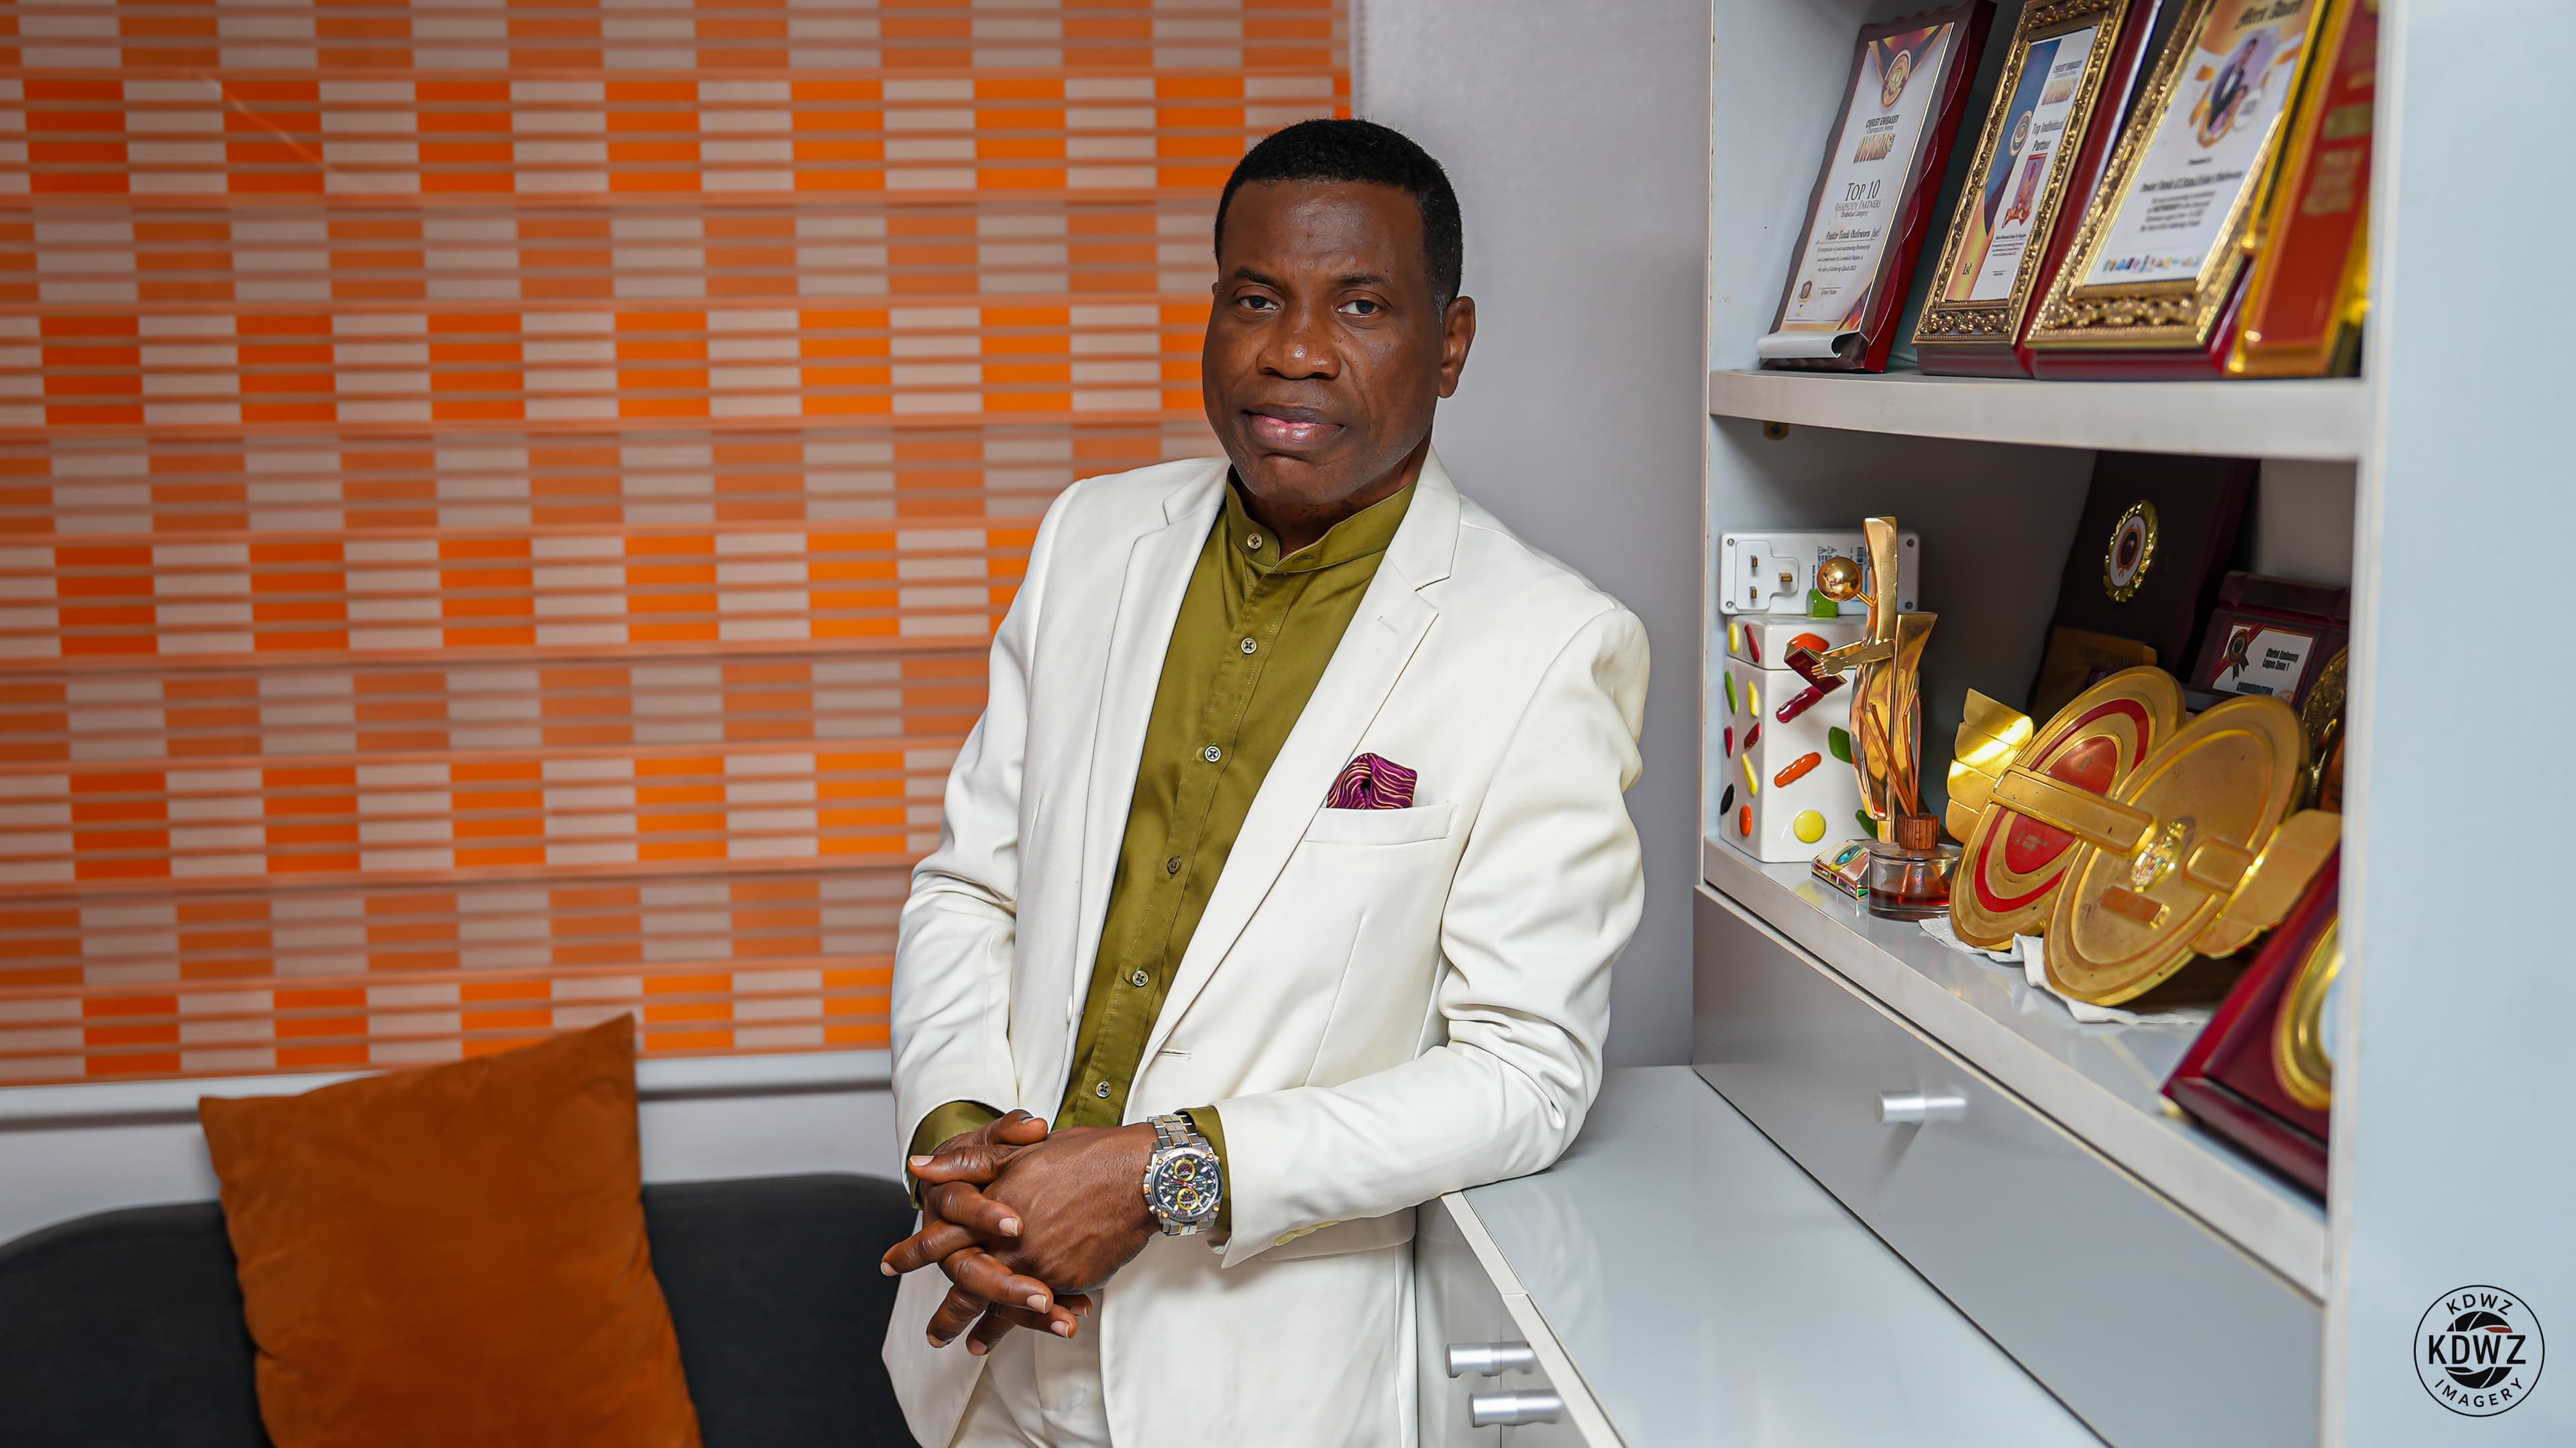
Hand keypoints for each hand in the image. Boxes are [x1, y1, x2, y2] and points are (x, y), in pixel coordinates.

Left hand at [888, 1122, 1160, 1348]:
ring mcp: (1039, 1266)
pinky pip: (1044, 1308)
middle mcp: (1009, 1243)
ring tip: (971, 1347)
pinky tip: (1029, 1334)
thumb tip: (918, 1166)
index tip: (889, 1265)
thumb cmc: (1079, 1155)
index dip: (914, 1252)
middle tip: (934, 1336)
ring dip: (987, 1329)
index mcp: (991, 1209)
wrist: (1136, 1174)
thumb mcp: (1015, 1151)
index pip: (941, 1238)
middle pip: (967, 1286)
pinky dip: (1033, 1324)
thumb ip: (965, 1163)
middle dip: (949, 1314)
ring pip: (1003, 1306)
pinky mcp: (1068, 1280)